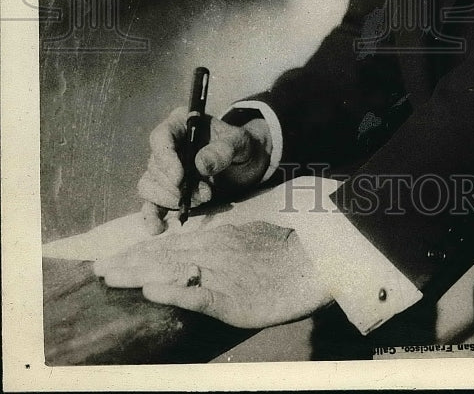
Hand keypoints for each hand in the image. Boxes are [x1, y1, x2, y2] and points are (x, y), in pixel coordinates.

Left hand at [93, 220, 331, 329]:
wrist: (315, 262)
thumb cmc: (286, 251)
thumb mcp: (250, 236)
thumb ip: (225, 241)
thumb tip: (201, 245)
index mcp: (216, 239)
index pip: (169, 246)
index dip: (139, 252)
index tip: (113, 258)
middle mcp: (212, 252)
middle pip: (162, 257)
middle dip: (127, 263)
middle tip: (96, 269)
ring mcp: (219, 274)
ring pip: (171, 271)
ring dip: (137, 273)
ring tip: (110, 276)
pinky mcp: (230, 298)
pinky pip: (197, 294)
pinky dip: (172, 291)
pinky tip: (151, 291)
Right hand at [138, 108, 271, 234]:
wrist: (246, 164)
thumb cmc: (241, 146)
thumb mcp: (240, 142)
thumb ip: (223, 150)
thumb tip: (200, 165)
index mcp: (181, 124)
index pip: (161, 138)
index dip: (166, 158)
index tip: (180, 178)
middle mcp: (167, 145)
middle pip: (156, 166)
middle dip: (178, 185)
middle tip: (206, 193)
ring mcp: (164, 170)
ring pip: (150, 185)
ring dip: (171, 199)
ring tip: (201, 200)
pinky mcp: (166, 192)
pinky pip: (150, 203)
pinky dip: (152, 217)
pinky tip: (159, 228)